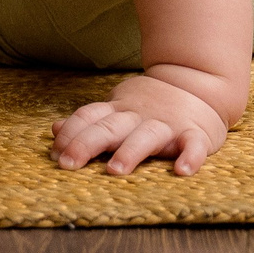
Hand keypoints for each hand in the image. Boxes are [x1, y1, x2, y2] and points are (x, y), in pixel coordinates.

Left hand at [52, 73, 228, 175]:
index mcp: (119, 110)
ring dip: (130, 151)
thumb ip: (89, 121)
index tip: (55, 153)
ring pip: (146, 136)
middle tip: (68, 164)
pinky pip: (194, 145)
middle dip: (87, 144)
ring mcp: (168, 124)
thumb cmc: (150, 105)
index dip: (70, 133)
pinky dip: (190, 156)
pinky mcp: (196, 133)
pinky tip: (182, 171)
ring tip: (115, 170)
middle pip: (109, 127)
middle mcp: (139, 116)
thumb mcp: (117, 108)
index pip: (89, 117)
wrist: (198, 81)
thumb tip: (54, 129)